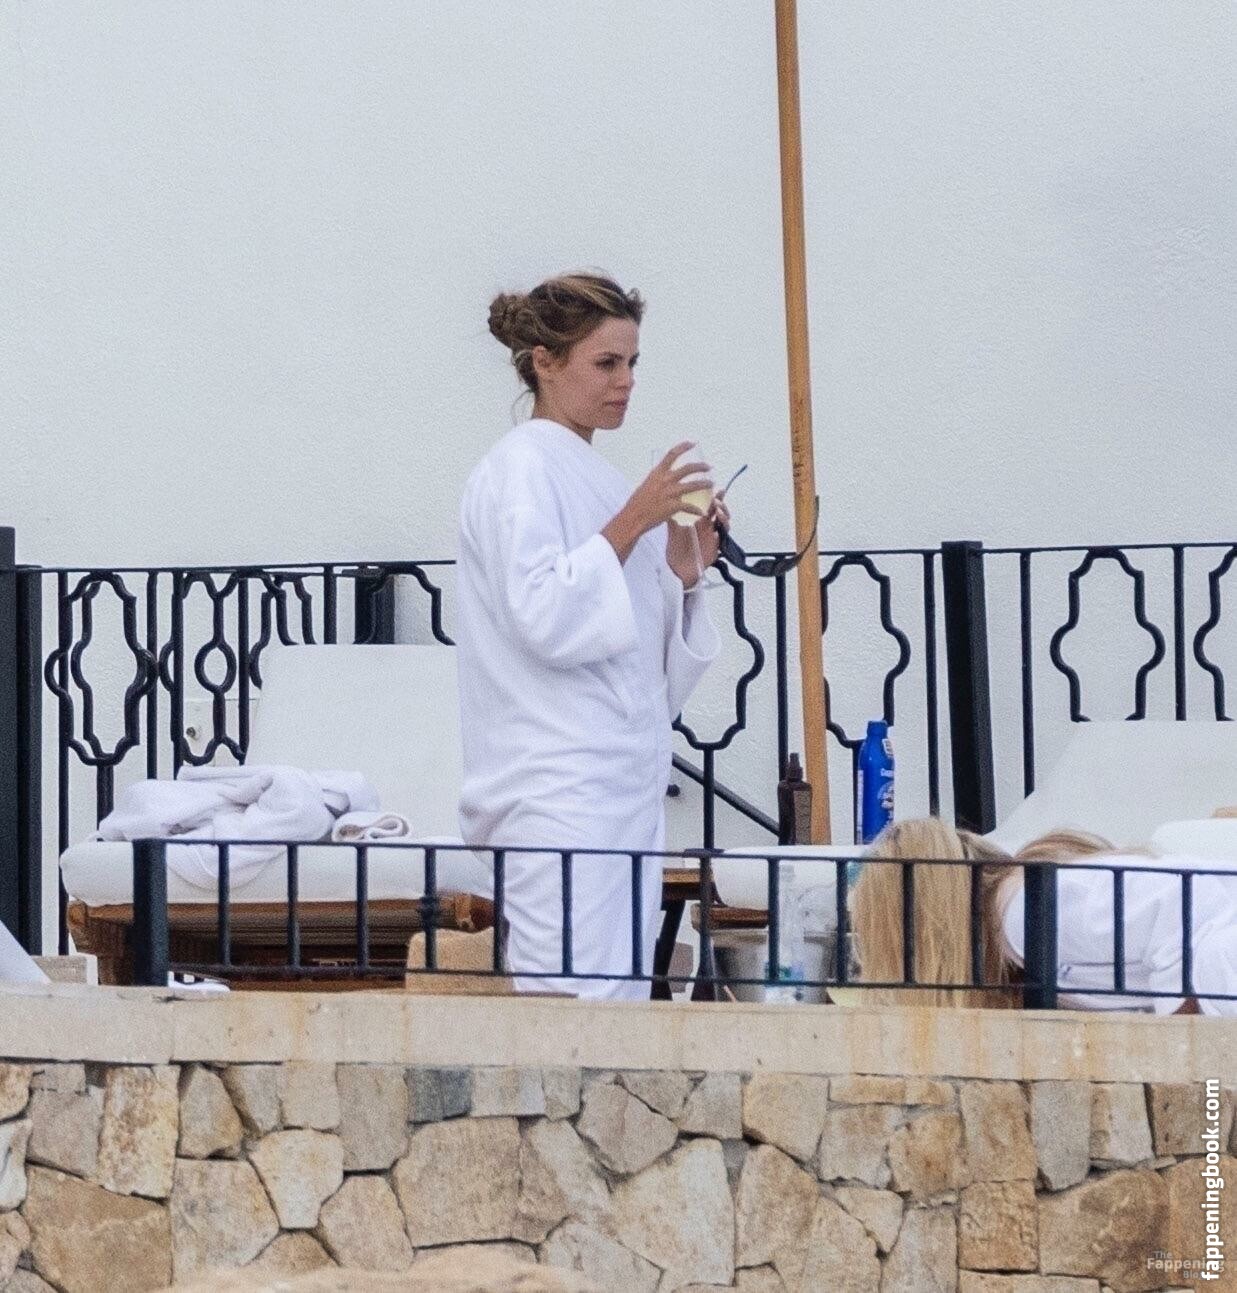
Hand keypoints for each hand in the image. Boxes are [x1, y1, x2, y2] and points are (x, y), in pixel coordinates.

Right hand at [601, 441, 710, 563]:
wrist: (633, 518)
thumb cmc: (637, 504)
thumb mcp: (646, 485)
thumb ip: (658, 481)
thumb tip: (666, 480)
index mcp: (657, 473)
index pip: (672, 454)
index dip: (684, 447)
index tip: (692, 444)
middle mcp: (665, 480)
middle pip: (688, 468)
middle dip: (701, 466)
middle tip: (708, 467)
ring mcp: (670, 493)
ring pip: (693, 485)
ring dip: (704, 484)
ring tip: (711, 485)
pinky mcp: (673, 506)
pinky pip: (689, 507)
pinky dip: (696, 510)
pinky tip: (700, 512)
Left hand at [666, 489, 730, 588]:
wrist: (677, 568)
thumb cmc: (676, 550)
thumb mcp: (673, 530)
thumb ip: (673, 516)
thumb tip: (668, 501)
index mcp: (701, 522)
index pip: (711, 507)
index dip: (716, 498)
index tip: (718, 490)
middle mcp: (709, 529)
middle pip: (722, 514)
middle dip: (722, 506)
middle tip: (717, 501)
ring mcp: (713, 539)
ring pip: (725, 526)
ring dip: (724, 518)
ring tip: (718, 513)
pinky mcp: (714, 550)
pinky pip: (722, 542)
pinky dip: (720, 535)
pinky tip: (716, 531)